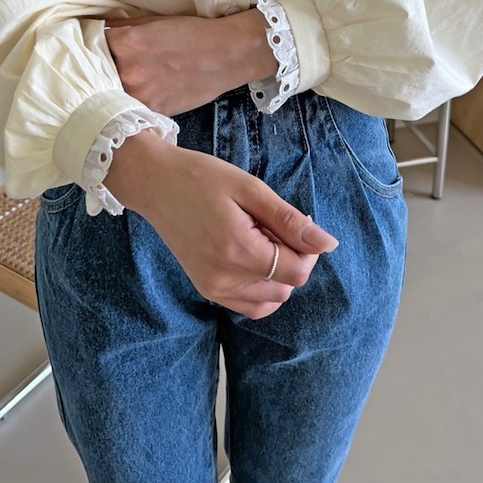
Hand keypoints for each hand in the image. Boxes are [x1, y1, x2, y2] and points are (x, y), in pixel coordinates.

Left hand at [102, 10, 277, 116]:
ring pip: (110, 94)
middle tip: (96, 70)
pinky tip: (134, 97)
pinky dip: (128, 103)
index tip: (82, 51)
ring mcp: (140, 94)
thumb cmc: (192, 34)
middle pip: (94, 74)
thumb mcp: (152, 22)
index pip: (88, 47)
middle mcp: (127, 71)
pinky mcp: (153, 110)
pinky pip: (129, 108)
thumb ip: (121, 29)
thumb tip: (96, 33)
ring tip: (117, 85)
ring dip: (109, 90)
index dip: (85, 48)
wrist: (226, 55)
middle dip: (95, 71)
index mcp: (125, 44)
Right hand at [104, 131, 338, 319]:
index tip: (294, 222)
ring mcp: (213, 289)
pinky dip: (260, 285)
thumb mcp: (249, 188)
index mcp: (238, 251)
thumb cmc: (201, 177)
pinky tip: (248, 255)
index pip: (297, 272)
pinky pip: (249, 304)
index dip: (307, 249)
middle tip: (267, 224)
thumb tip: (328, 244)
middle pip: (286, 287)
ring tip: (255, 237)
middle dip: (290, 258)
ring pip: (270, 300)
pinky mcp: (206, 290)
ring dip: (276, 273)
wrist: (154, 183)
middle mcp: (225, 279)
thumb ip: (288, 220)